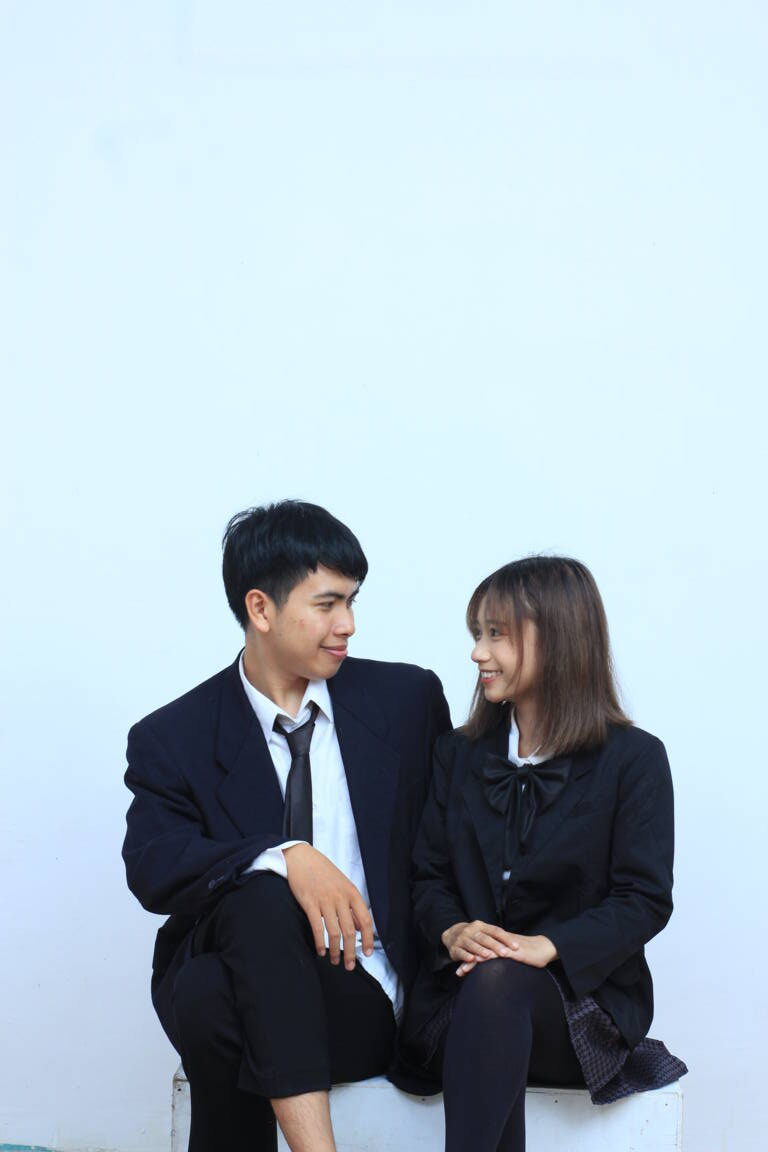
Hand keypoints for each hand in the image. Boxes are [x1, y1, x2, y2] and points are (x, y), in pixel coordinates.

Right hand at [284, 843, 373, 968]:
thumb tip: (359, 928)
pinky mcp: (309, 903)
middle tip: (349, 966)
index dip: (368, 939)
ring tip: (335, 961)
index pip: (365, 920)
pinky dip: (320, 943)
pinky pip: (317, 928)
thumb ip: (352, 906)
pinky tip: (321, 951)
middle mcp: (340, 897)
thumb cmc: (323, 872)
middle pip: (350, 931)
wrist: (301, 858)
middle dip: (351, 952)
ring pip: (334, 932)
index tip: (368, 953)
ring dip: (336, 951)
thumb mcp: (343, 885)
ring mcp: (325, 900)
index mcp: (352, 892)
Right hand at [441, 920, 517, 965]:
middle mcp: (471, 930)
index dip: (506, 938)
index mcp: (481, 926)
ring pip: (472, 944)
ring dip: (480, 950)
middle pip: (484, 938)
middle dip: (495, 945)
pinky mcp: (454, 948)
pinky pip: (460, 952)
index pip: (495, 931)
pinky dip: (466, 956)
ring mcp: (462, 938)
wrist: (451, 934)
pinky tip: (472, 960)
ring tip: (489, 956)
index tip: (516, 947)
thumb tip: (516, 944)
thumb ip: (496, 937)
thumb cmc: (474, 935)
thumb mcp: (483, 932)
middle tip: (505, 953)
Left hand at [454, 931, 557, 975]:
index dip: (470, 957)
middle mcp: (498, 943)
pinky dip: (484, 958)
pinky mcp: (510, 951)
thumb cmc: (531, 954)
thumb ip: (506, 960)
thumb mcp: (515, 957)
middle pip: (478, 950)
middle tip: (457, 972)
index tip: (460, 967)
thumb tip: (499, 969)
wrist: (544, 948)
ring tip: (461, 972)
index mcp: (498, 944)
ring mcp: (503, 946)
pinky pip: (494, 954)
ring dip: (471, 962)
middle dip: (466, 961)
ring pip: (483, 952)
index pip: (480, 949)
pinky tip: (477, 963)